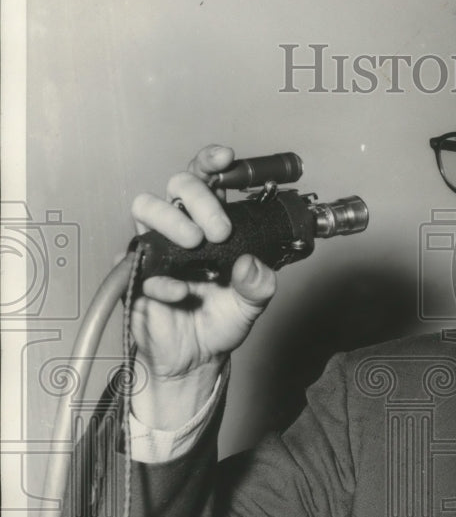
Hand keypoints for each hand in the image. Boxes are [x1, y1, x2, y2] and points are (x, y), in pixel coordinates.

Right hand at [127, 145, 276, 426]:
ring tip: (194, 247)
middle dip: (200, 199)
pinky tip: (182, 293)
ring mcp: (156, 248)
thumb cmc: (222, 319)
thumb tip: (251, 265)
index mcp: (212, 224)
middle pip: (177, 185)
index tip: (226, 159)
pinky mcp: (135, 274)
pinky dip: (163, 277)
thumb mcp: (253, 303)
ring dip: (172, 222)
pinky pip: (136, 260)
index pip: (208, 180)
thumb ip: (259, 284)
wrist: (197, 358)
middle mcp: (182, 228)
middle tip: (219, 230)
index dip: (212, 162)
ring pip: (146, 208)